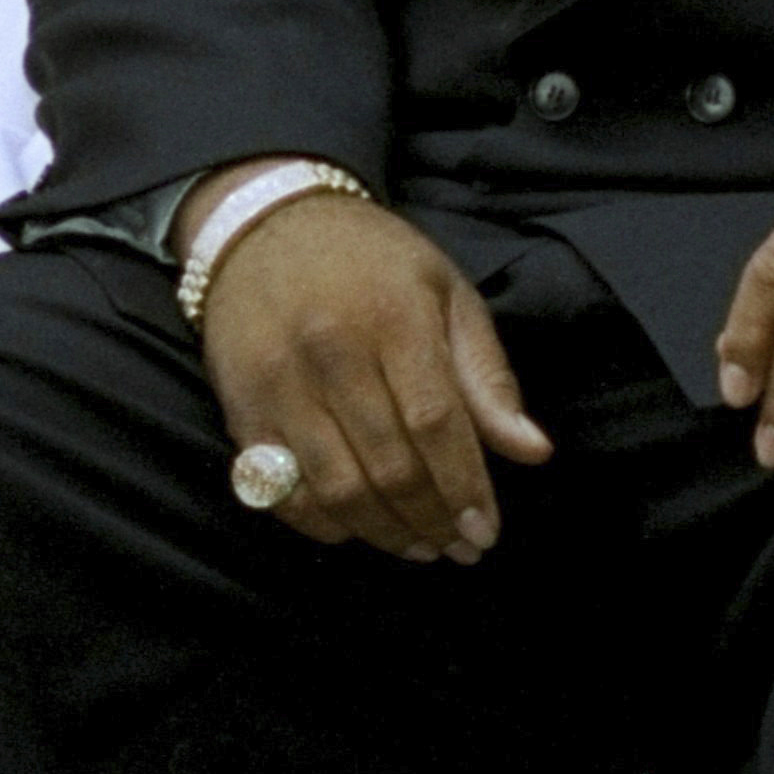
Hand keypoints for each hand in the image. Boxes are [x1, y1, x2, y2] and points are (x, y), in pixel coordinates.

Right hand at [195, 192, 550, 563]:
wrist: (264, 225)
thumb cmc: (371, 261)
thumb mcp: (446, 293)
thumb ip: (487, 376)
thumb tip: (533, 452)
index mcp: (392, 317)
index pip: (435, 424)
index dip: (464, 487)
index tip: (486, 530)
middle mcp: (330, 351)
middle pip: (388, 466)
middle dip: (433, 521)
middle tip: (459, 548)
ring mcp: (278, 383)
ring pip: (337, 489)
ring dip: (385, 533)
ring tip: (419, 546)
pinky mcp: (241, 408)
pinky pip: (281, 491)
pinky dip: (322, 524)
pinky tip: (357, 528)